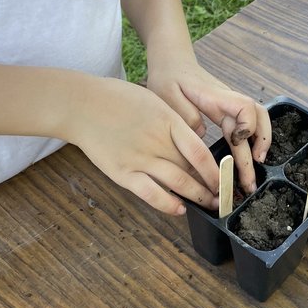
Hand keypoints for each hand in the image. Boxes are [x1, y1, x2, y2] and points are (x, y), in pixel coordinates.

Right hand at [72, 78, 219, 215]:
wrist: (83, 104)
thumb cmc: (117, 98)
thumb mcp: (153, 101)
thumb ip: (173, 122)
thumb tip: (193, 138)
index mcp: (167, 120)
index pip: (200, 151)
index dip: (216, 170)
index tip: (225, 179)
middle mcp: (157, 141)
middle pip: (192, 169)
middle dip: (210, 186)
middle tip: (221, 196)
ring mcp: (140, 158)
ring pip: (177, 183)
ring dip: (196, 197)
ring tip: (207, 204)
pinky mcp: (123, 173)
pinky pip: (151, 194)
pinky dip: (168, 204)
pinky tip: (179, 209)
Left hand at [146, 60, 270, 194]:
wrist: (171, 62)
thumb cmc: (168, 77)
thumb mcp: (167, 95)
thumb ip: (185, 115)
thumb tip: (202, 134)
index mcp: (215, 96)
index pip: (244, 107)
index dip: (248, 126)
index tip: (237, 142)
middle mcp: (227, 101)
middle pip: (257, 119)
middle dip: (258, 148)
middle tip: (250, 180)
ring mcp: (229, 105)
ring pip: (257, 120)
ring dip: (260, 143)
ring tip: (253, 171)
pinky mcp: (225, 111)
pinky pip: (247, 124)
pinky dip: (252, 141)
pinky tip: (246, 159)